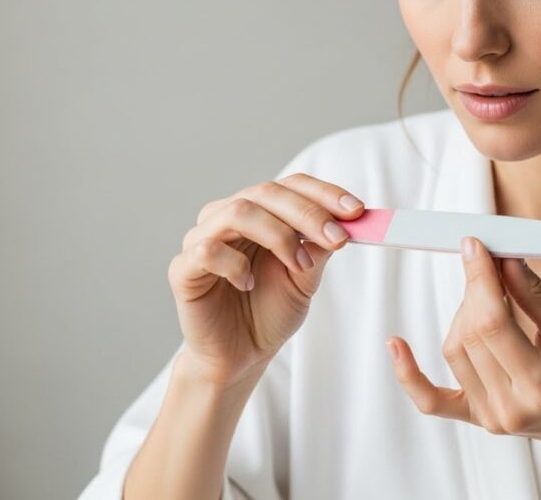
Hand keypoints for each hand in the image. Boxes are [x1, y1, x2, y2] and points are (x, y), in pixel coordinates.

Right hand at [167, 173, 363, 386]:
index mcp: (260, 213)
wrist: (241, 355)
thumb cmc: (269, 312)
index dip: (325, 194)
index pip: (291, 186)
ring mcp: (202, 239)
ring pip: (238, 212)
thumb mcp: (306, 278)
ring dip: (278, 235)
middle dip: (308, 213)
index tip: (357, 211)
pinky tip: (247, 283)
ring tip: (298, 265)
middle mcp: (228, 217)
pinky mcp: (183, 269)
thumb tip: (345, 222)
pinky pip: (206, 251)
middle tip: (338, 237)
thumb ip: (320, 248)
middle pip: (267, 193)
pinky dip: (234, 264)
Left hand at [387, 236, 540, 450]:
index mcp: (540, 383)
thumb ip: (535, 296)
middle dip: (475, 290)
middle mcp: (509, 406)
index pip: (493, 323)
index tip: (475, 247)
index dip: (479, 279)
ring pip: (454, 350)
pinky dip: (409, 373)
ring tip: (491, 302)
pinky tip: (396, 345)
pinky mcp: (476, 419)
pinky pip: (431, 400)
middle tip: (487, 263)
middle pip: (470, 334)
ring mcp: (489, 417)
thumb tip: (504, 259)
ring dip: (464, 316)